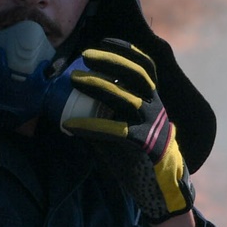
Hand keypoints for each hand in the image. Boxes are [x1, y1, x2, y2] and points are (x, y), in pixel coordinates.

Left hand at [63, 39, 194, 221]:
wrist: (160, 186)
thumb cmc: (137, 153)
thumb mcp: (124, 126)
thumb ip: (105, 112)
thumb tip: (66, 99)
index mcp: (153, 99)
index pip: (145, 67)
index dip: (127, 50)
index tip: (104, 40)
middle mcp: (156, 107)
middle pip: (136, 75)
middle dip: (111, 61)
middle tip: (86, 55)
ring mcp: (151, 125)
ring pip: (125, 98)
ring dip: (98, 86)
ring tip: (74, 79)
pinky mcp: (144, 145)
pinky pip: (114, 132)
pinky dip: (90, 127)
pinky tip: (70, 125)